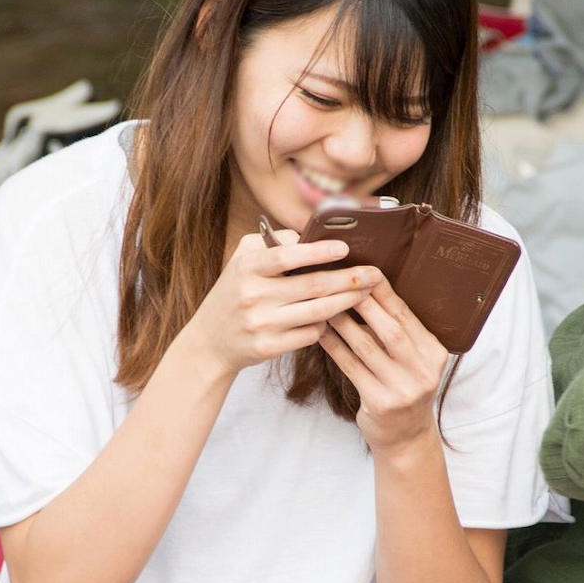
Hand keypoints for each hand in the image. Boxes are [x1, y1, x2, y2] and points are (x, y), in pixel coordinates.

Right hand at [186, 231, 383, 375]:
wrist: (209, 342)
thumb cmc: (233, 294)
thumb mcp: (241, 261)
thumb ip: (271, 244)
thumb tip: (308, 235)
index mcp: (247, 268)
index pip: (287, 256)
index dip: (318, 252)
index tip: (344, 248)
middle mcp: (253, 296)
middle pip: (312, 286)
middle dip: (348, 279)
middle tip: (374, 274)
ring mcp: (262, 324)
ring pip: (317, 312)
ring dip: (346, 302)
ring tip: (365, 293)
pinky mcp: (270, 347)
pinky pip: (310, 334)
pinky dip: (325, 325)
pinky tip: (335, 317)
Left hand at [318, 272, 449, 452]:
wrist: (405, 437)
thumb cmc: (402, 388)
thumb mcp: (410, 360)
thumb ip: (395, 332)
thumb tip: (364, 290)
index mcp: (433, 352)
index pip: (406, 316)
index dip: (384, 292)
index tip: (365, 270)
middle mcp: (423, 370)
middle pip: (391, 329)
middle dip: (364, 303)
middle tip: (340, 280)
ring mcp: (403, 389)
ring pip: (367, 347)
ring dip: (343, 323)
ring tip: (324, 304)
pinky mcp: (381, 403)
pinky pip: (352, 368)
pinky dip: (335, 348)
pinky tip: (320, 333)